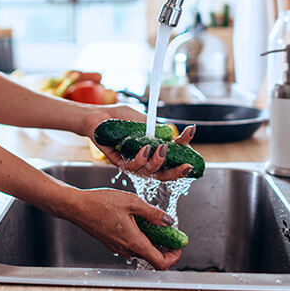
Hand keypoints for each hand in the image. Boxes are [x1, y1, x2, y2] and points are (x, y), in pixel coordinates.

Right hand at [48, 187, 182, 269]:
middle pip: (154, 258)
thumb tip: (169, 222)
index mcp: (133, 242)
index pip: (160, 263)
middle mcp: (126, 249)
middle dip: (167, 246)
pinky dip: (142, 237)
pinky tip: (141, 222)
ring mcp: (119, 247)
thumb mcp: (132, 202)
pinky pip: (133, 245)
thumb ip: (153, 213)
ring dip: (154, 241)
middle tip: (171, 231)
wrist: (75, 206)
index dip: (174, 256)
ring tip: (156, 223)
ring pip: (143, 251)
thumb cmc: (99, 203)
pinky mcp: (113, 243)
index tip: (179, 244)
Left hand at [81, 104, 196, 180]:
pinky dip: (141, 159)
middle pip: (165, 174)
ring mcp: (134, 163)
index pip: (175, 155)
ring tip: (162, 149)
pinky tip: (145, 149)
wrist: (99, 117)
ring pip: (151, 172)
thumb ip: (158, 129)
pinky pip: (132, 167)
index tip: (190, 133)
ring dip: (159, 162)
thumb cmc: (121, 118)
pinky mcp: (120, 163)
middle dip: (178, 172)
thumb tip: (174, 134)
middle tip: (187, 166)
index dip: (185, 147)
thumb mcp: (144, 120)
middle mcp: (146, 160)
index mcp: (155, 150)